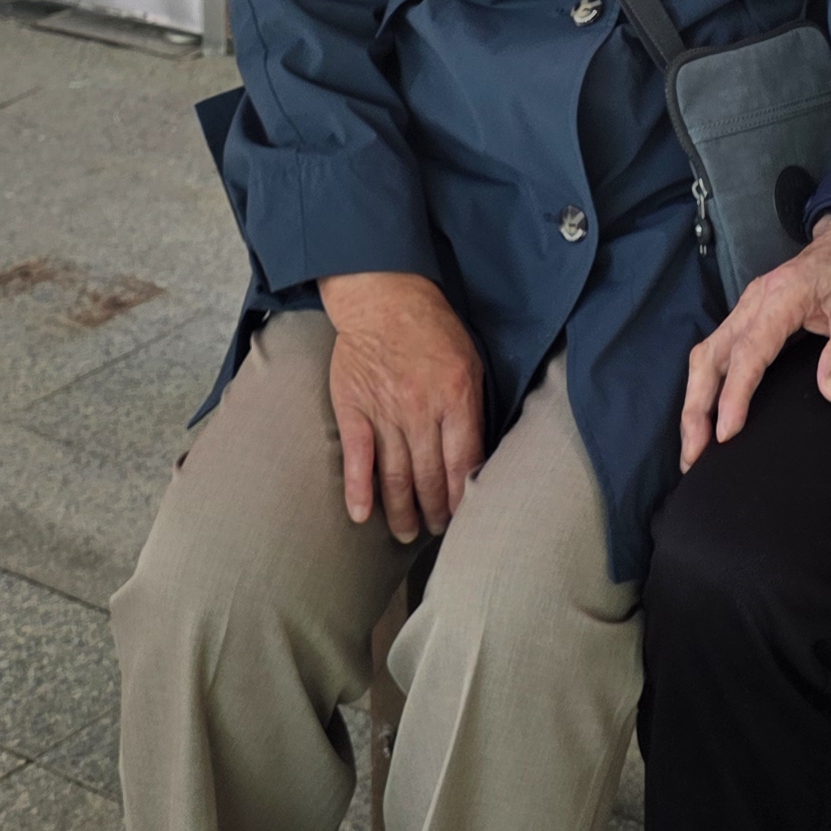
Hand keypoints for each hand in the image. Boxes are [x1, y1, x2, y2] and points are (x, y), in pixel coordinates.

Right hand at [318, 270, 483, 540]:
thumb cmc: (433, 329)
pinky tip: (362, 515)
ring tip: (407, 533)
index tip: (465, 518)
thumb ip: (473, 409)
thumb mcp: (470, 362)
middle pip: (430, 476)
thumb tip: (476, 456)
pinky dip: (359, 489)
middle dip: (435, 511)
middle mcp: (421, 410)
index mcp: (456, 398)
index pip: (464, 463)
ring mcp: (385, 411)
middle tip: (436, 530)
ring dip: (402, 510)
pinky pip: (357, 457)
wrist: (384, 297)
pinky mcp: (353, 408)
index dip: (464, 497)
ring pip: (395, 475)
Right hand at [682, 207, 830, 469]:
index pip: (749, 352)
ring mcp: (747, 308)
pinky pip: (717, 352)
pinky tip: (708, 415)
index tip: (725, 434)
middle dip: (697, 407)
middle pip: (710, 357)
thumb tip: (830, 394)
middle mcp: (754, 303)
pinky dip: (706, 387)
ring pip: (706, 356)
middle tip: (694, 456)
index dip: (734, 395)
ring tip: (694, 447)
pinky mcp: (750, 316)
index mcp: (781, 299)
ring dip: (695, 401)